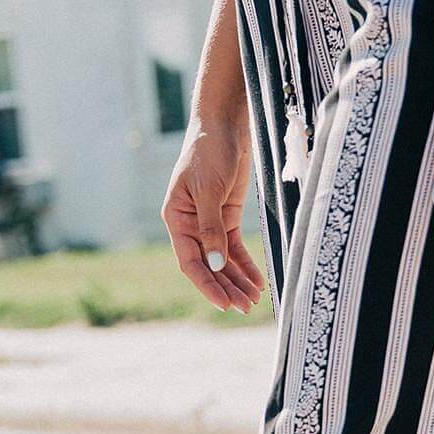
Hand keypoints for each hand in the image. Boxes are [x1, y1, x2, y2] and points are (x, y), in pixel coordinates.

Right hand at [161, 111, 263, 313]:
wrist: (224, 125)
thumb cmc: (209, 152)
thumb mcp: (209, 190)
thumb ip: (211, 228)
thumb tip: (215, 264)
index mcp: (177, 219)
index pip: (190, 262)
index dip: (207, 285)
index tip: (223, 304)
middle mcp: (190, 226)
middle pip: (208, 266)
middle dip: (226, 288)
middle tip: (244, 307)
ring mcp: (210, 223)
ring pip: (223, 261)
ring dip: (237, 281)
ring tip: (253, 301)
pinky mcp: (227, 216)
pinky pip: (235, 249)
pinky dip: (245, 265)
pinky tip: (257, 282)